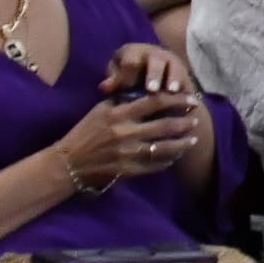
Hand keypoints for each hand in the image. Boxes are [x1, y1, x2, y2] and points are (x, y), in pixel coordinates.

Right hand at [53, 88, 202, 189]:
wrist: (67, 163)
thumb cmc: (84, 132)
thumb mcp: (100, 110)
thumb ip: (123, 101)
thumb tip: (147, 91)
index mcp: (119, 114)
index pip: (155, 102)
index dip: (176, 99)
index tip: (190, 99)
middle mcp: (125, 132)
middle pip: (164, 125)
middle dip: (184, 122)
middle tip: (196, 119)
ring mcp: (128, 153)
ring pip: (164, 147)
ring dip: (182, 143)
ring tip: (193, 139)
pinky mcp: (128, 171)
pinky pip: (155, 165)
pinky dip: (168, 160)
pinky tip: (175, 156)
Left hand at [101, 42, 191, 99]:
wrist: (146, 74)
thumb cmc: (126, 76)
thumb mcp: (116, 76)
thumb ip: (113, 81)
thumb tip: (104, 87)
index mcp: (133, 52)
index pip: (130, 61)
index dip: (129, 74)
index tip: (128, 87)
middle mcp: (154, 53)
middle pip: (155, 61)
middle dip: (154, 75)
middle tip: (152, 89)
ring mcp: (171, 60)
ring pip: (175, 66)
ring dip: (174, 79)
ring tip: (173, 91)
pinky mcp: (183, 70)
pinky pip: (186, 77)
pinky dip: (185, 86)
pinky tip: (185, 96)